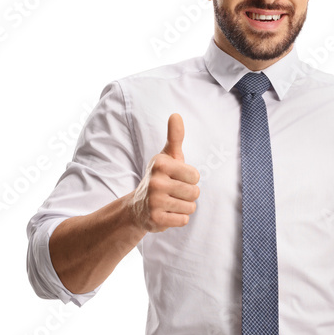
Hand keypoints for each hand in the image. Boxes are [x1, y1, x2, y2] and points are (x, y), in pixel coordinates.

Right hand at [130, 113, 199, 232]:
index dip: (189, 179)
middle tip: (172, 192)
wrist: (138, 206)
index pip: (195, 175)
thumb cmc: (160, 177)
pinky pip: (184, 220)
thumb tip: (176, 114)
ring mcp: (154, 201)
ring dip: (183, 207)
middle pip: (195, 192)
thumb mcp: (167, 156)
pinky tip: (166, 213)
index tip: (176, 178)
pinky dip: (178, 219)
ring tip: (169, 203)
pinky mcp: (156, 219)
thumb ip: (174, 137)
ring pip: (191, 207)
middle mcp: (155, 181)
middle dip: (188, 194)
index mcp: (160, 164)